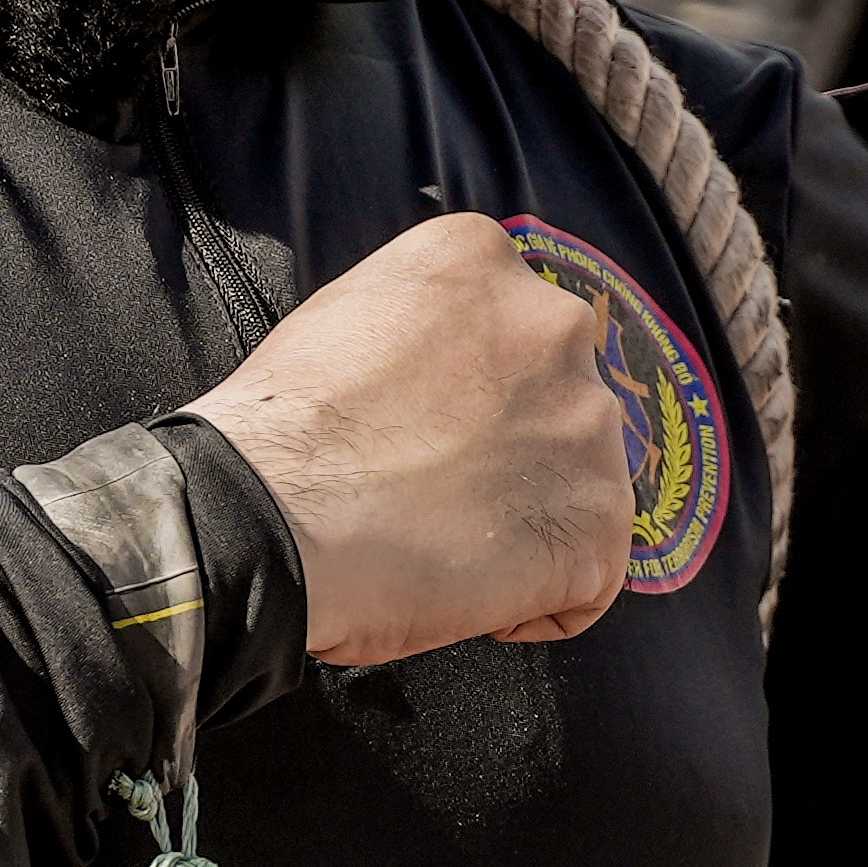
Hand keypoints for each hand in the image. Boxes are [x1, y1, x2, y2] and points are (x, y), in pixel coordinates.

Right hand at [182, 213, 631, 666]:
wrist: (270, 516)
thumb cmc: (281, 436)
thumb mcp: (347, 318)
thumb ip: (424, 329)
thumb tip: (446, 376)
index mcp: (484, 263)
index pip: (512, 331)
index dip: (471, 399)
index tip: (422, 436)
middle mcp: (554, 325)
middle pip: (559, 402)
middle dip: (512, 454)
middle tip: (433, 497)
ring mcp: (588, 424)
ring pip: (581, 486)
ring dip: (527, 525)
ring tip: (443, 552)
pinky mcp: (597, 522)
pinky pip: (590, 578)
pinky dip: (539, 604)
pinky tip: (470, 599)